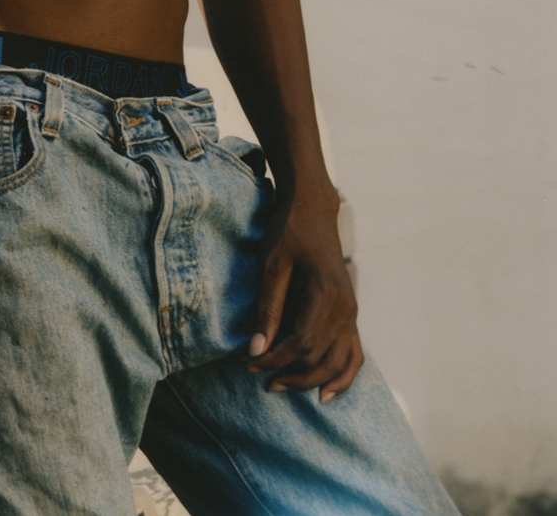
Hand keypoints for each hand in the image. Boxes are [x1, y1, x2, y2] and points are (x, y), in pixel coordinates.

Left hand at [247, 185, 362, 400]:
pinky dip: (342, 376)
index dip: (275, 359)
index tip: (248, 363)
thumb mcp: (271, 266)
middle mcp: (347, 310)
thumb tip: (255, 349)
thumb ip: (267, 309)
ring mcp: (353, 314)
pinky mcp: (350, 314)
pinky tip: (325, 392)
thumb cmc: (288, 232)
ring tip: (282, 386)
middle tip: (259, 378)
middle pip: (321, 359)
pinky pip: (354, 354)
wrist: (313, 209)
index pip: (302, 344)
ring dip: (313, 380)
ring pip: (340, 362)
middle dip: (290, 374)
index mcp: (327, 296)